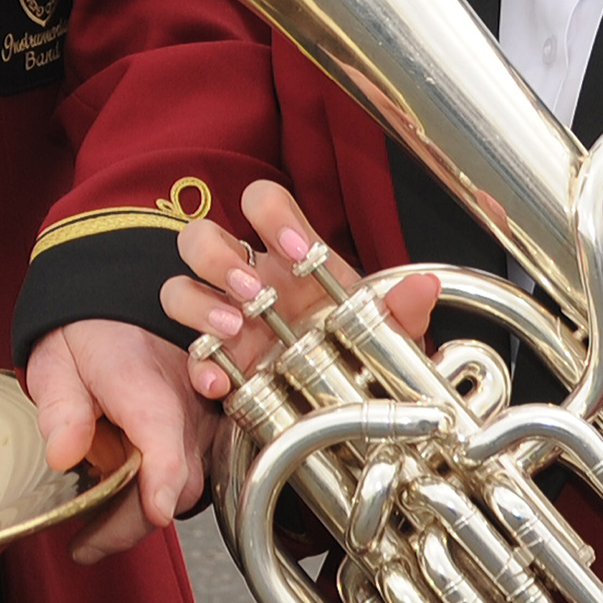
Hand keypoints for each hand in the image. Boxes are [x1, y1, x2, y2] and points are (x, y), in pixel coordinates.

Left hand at [25, 319, 220, 563]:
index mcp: (143, 384)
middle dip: (133, 523)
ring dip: (144, 515)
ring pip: (189, 487)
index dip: (162, 479)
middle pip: (178, 482)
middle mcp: (185, 405)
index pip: (164, 437)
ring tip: (95, 532)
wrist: (122, 301)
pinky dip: (158, 495)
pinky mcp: (205, 431)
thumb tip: (63, 454)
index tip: (155, 510)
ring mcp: (200, 420)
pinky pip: (191, 476)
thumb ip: (61, 408)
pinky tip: (123, 501)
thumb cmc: (88, 332)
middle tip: (85, 544)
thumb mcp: (56, 359)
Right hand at [161, 181, 440, 410]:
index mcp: (287, 254)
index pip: (261, 202)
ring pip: (179, 288)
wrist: (346, 400)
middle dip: (219, 258)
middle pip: (200, 237)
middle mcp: (247, 277)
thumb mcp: (386, 329)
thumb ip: (402, 310)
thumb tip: (423, 288)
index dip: (271, 214)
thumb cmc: (357, 347)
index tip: (296, 250)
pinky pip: (189, 355)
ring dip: (201, 305)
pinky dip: (200, 366)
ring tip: (233, 329)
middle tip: (252, 290)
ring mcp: (223, 317)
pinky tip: (220, 381)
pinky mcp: (214, 361)